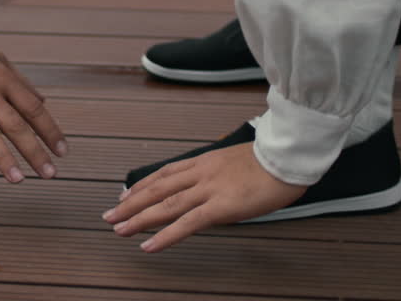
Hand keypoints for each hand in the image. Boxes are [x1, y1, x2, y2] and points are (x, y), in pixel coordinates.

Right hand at [0, 40, 66, 182]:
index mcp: (4, 79)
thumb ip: (21, 82)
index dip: (50, 131)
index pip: (33, 109)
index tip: (62, 151)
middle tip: (49, 174)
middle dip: (34, 151)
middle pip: (15, 125)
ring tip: (17, 180)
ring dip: (3, 158)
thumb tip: (43, 101)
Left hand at [102, 142, 306, 252]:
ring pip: (165, 205)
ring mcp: (209, 189)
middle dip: (131, 203)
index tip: (125, 195)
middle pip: (157, 188)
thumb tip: (213, 187)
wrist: (290, 156)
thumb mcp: (238, 162)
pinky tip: (149, 245)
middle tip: (110, 216)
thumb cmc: (272, 161)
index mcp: (204, 161)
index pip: (164, 173)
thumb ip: (219, 173)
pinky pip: (187, 223)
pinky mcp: (221, 206)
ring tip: (118, 229)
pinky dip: (165, 235)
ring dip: (138, 218)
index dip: (142, 185)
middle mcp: (200, 173)